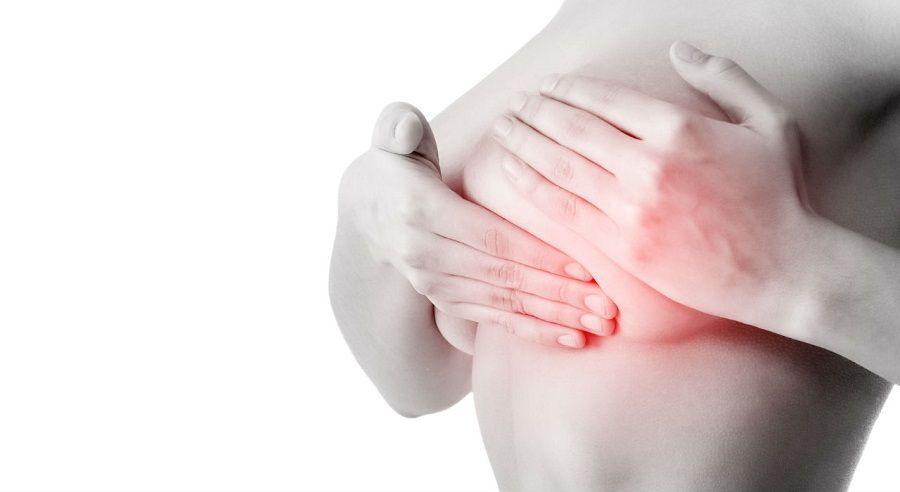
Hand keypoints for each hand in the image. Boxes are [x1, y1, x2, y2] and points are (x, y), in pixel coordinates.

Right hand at [341, 102, 617, 348]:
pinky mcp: (445, 300)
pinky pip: (494, 320)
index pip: (489, 237)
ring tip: (600, 325)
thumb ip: (398, 128)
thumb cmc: (398, 166)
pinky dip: (533, 331)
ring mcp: (434, 283)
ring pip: (503, 303)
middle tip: (608, 306)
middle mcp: (425, 254)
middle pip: (502, 276)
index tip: (583, 268)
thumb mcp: (392, 141)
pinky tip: (571, 339)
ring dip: (553, 318)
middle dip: (558, 294)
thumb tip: (404, 128)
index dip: (536, 254)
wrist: (368, 211)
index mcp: (422, 211)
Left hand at [490, 41, 817, 332]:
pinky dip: (533, 187)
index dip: (567, 89)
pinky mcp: (622, 248)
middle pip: (572, 129)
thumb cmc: (780, 196)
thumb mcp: (771, 122)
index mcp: (680, 129)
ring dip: (524, 144)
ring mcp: (631, 210)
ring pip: (560, 168)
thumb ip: (724, 78)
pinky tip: (514, 172)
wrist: (785, 272)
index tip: (546, 86)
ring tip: (504, 130)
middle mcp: (649, 166)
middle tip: (515, 104)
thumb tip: (678, 49)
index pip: (604, 99)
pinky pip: (564, 211)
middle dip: (535, 112)